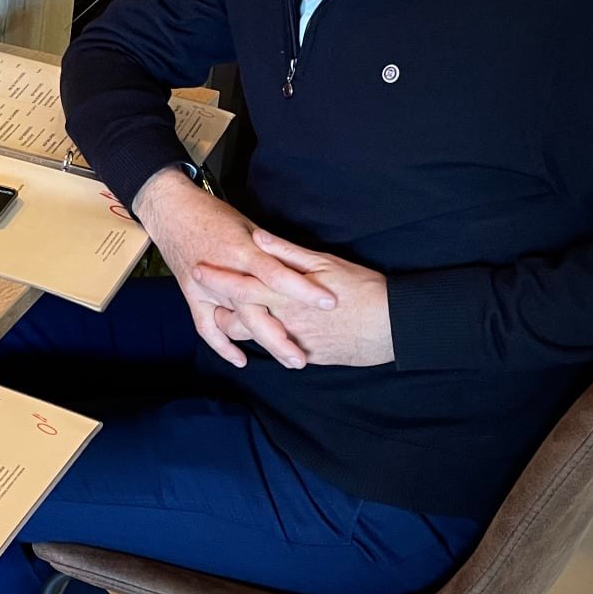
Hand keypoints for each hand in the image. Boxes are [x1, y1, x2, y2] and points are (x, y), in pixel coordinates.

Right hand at [132, 167, 335, 369]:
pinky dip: (222, 345)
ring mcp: (207, 287)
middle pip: (255, 311)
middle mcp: (226, 272)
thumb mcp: (249, 225)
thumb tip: (300, 268)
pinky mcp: (192, 295)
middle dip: (281, 337)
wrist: (172, 211)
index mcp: (243, 250)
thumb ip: (272, 250)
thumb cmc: (214, 214)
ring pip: (236, 323)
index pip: (277, 274)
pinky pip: (206, 327)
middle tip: (303, 357)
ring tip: (289, 360)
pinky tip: (241, 360)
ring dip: (262, 344)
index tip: (329, 303)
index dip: (303, 290)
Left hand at [196, 230, 394, 367]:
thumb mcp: (326, 263)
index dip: (217, 278)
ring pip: (255, 337)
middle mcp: (285, 320)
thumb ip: (288, 253)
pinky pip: (277, 350)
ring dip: (238, 328)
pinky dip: (265, 341)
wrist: (395, 326)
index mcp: (285, 295)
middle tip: (205, 296)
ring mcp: (296, 340)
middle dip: (217, 308)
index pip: (241, 285)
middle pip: (239, 317)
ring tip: (226, 315)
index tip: (197, 269)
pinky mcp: (309, 355)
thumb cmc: (364, 289)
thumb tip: (259, 238)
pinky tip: (260, 332)